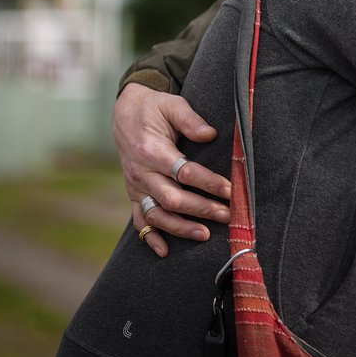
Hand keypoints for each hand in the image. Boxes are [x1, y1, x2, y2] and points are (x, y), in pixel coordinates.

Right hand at [114, 83, 231, 256]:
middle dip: (201, 209)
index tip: (230, 190)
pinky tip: (164, 251)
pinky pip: (138, 219)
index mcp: (152, 149)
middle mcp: (141, 172)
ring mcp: (135, 185)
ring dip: (180, 227)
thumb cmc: (154, 108)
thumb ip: (190, 120)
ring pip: (156, 214)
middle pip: (172, 198)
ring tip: (204, 235)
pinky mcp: (133, 193)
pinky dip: (149, 237)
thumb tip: (210, 134)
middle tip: (228, 215)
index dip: (208, 183)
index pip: (183, 171)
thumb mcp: (172, 105)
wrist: (125, 112)